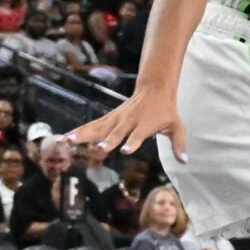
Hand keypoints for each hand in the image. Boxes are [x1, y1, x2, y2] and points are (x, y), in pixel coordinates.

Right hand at [66, 84, 185, 159]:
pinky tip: (64, 138)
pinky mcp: (109, 118)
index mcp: (145, 124)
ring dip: (83, 135)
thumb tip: (184, 161)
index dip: (132, 142)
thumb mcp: (176, 126)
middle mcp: (129, 121)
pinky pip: (92, 126)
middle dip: (106, 141)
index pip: (138, 135)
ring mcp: (117, 119)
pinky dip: (79, 131)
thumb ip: (178, 144)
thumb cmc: (166, 111)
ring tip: (66, 142)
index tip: (125, 150)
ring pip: (98, 128)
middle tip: (97, 150)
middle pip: (115, 132)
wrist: (154, 88)